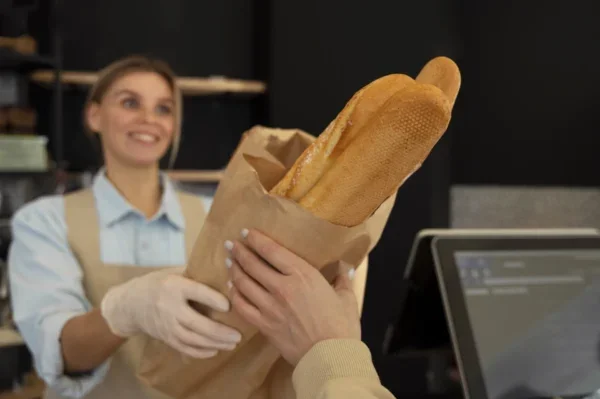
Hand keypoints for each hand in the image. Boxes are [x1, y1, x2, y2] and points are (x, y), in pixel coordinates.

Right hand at [100, 267, 241, 357]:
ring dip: (214, 343)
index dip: (213, 299)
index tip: (229, 305)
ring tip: (232, 344)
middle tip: (237, 335)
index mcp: (173, 286)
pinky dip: (201, 352)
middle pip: (196, 322)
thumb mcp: (173, 273)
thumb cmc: (158, 284)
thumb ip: (195, 274)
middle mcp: (169, 307)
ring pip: (192, 339)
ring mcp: (166, 325)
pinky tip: (215, 350)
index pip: (196, 292)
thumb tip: (225, 272)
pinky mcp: (165, 338)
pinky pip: (184, 348)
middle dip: (219, 331)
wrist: (130, 304)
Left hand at [225, 229, 360, 365]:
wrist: (330, 357)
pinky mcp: (264, 325)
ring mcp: (270, 307)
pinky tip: (232, 289)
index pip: (272, 251)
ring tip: (229, 262)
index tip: (247, 233)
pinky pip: (242, 307)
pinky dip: (235, 295)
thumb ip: (342, 280)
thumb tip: (345, 268)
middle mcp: (282, 287)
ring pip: (243, 283)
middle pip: (253, 264)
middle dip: (239, 252)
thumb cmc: (342, 327)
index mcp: (303, 275)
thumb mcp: (346, 298)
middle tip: (231, 244)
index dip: (256, 240)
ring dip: (234, 271)